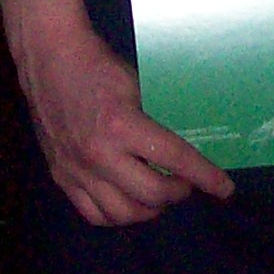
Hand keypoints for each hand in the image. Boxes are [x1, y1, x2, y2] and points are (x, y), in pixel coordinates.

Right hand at [12, 17, 232, 226]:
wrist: (48, 58)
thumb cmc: (97, 65)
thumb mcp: (137, 84)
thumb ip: (157, 119)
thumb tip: (186, 145)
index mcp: (122, 125)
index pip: (175, 158)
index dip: (205, 176)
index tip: (224, 188)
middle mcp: (99, 155)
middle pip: (152, 195)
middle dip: (179, 192)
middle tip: (185, 183)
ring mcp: (77, 170)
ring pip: (123, 214)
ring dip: (150, 209)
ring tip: (159, 195)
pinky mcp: (61, 176)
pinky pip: (93, 214)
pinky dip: (117, 215)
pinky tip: (128, 202)